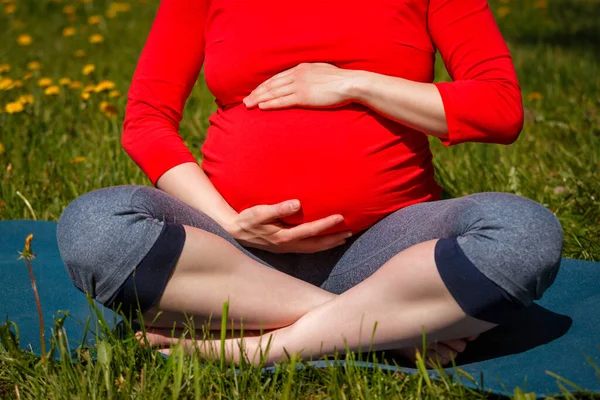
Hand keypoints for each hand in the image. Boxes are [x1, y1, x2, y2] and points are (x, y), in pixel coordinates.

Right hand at [229, 199, 352, 253]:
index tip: (340, 217)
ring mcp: (286, 249)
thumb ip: (278, 208)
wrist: (233, 232)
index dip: (326, 224)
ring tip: (343, 238)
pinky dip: (318, 245)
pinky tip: (324, 241)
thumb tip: (297, 203)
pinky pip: (307, 248)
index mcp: (284, 237)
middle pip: (316, 245)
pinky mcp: (284, 248)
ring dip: (328, 244)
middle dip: (333, 239)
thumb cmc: (246, 219)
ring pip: (313, 249)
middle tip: (350, 232)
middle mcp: (287, 245)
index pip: (311, 231)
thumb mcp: (259, 212)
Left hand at [242, 62, 357, 109]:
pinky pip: (283, 101)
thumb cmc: (340, 80)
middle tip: (245, 100)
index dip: (264, 85)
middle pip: (272, 84)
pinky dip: (270, 103)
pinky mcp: (304, 96)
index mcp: (301, 68)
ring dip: (259, 98)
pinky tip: (261, 106)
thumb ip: (310, 75)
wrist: (350, 83)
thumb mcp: (321, 72)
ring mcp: (299, 85)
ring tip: (248, 105)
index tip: (255, 91)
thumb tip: (306, 81)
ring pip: (274, 92)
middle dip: (257, 92)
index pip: (277, 77)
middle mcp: (297, 75)